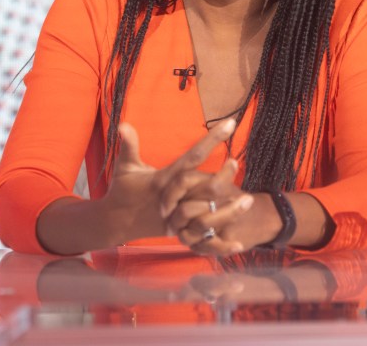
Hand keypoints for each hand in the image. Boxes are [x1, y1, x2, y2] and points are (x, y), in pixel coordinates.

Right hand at [97, 118, 241, 244]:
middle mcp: (174, 198)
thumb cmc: (123, 191)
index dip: (212, 139)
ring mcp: (178, 217)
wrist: (116, 222)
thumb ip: (129, 145)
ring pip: (207, 213)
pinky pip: (204, 239)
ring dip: (229, 208)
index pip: (192, 156)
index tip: (230, 123)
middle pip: (204, 186)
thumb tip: (123, 123)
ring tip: (250, 199)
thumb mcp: (125, 166)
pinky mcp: (180, 233)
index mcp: (164, 179)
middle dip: (223, 175)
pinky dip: (221, 243)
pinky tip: (240, 242)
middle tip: (238, 162)